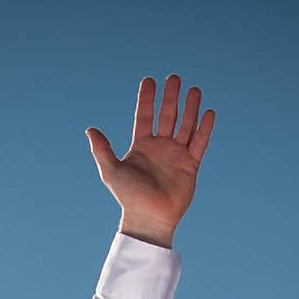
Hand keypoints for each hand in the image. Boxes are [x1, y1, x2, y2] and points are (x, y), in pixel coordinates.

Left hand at [85, 74, 215, 244]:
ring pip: (185, 126)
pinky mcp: (190, 166)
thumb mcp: (111, 172)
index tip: (149, 81)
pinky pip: (199, 144)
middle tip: (174, 78)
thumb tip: (90, 130)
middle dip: (171, 97)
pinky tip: (208, 112)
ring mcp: (176, 156)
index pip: (144, 116)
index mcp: (142, 146)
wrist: (149, 219)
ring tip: (194, 89)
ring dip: (190, 108)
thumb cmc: (129, 198)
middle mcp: (160, 148)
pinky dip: (204, 129)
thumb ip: (102, 150)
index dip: (147, 99)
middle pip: (168, 116)